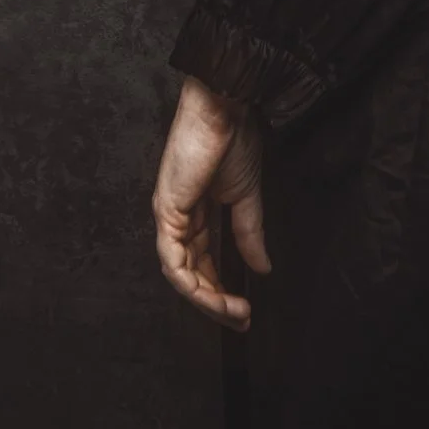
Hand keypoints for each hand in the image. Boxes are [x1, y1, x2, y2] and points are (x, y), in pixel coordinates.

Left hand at [152, 76, 269, 331]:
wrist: (226, 107)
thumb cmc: (234, 138)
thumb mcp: (246, 194)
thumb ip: (249, 232)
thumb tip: (262, 267)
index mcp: (195, 211)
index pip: (203, 261)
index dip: (221, 289)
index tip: (244, 311)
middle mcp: (177, 218)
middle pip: (190, 273)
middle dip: (214, 302)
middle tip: (240, 320)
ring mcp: (169, 215)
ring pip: (180, 274)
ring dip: (207, 298)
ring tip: (233, 312)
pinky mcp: (167, 211)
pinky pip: (173, 260)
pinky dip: (191, 282)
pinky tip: (212, 295)